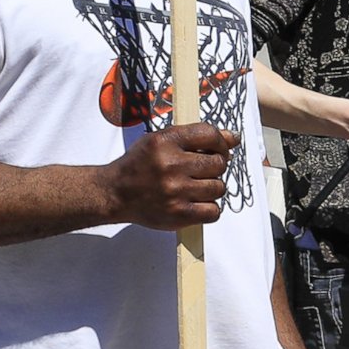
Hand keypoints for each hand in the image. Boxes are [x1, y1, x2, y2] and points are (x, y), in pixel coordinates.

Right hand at [102, 121, 236, 228]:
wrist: (115, 193)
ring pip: (219, 187)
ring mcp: (175, 191)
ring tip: (196, 187)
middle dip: (215, 166)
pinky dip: (209, 208)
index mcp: (165, 142)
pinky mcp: (178, 214)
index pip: (210, 134)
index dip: (221, 141)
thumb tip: (233, 138)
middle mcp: (171, 165)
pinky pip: (214, 211)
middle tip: (202, 170)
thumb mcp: (159, 141)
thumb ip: (195, 137)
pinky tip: (196, 202)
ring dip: (211, 188)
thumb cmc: (138, 166)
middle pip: (218, 163)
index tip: (220, 148)